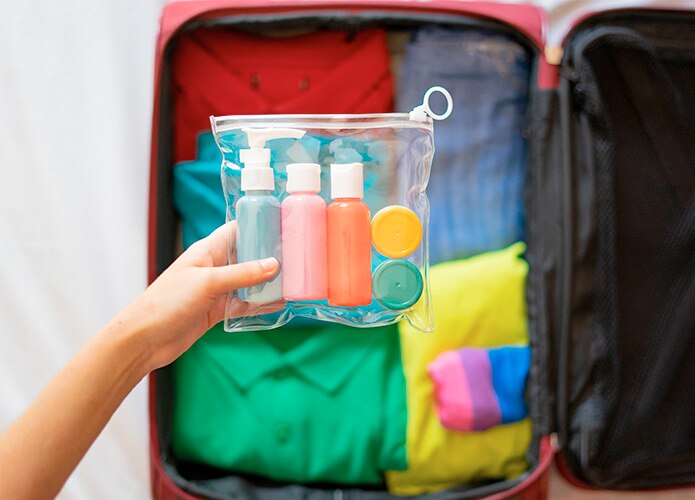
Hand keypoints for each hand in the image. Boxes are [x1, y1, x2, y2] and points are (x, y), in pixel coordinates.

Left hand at [108, 223, 280, 370]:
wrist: (145, 339)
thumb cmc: (168, 302)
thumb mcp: (208, 282)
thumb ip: (243, 273)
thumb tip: (275, 264)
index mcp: (208, 250)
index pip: (237, 229)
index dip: (259, 224)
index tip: (285, 224)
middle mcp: (215, 266)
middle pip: (249, 255)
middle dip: (271, 255)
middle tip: (299, 255)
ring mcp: (218, 289)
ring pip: (250, 281)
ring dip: (270, 282)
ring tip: (296, 279)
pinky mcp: (219, 310)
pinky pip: (246, 303)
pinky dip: (262, 303)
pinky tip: (281, 304)